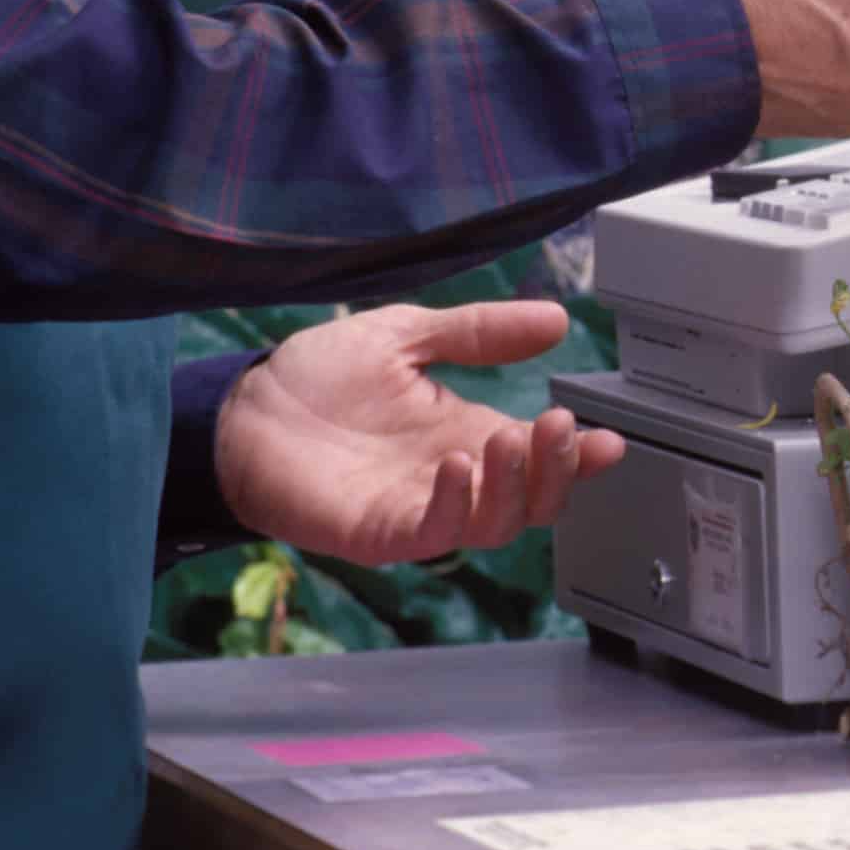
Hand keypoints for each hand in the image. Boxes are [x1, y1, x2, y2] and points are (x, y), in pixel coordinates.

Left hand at [216, 300, 618, 568]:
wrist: (241, 407)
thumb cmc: (315, 378)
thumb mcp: (408, 336)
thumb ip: (478, 332)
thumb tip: (552, 317)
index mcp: (466, 434)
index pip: (538, 458)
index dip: (577, 455)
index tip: (608, 438)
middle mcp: (450, 478)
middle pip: (530, 501)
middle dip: (557, 471)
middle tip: (560, 427)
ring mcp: (416, 508)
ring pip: (491, 524)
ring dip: (513, 487)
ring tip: (511, 438)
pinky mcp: (377, 531)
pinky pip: (431, 533)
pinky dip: (454, 506)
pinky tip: (458, 464)